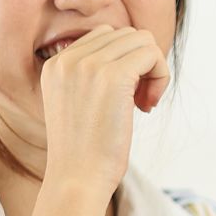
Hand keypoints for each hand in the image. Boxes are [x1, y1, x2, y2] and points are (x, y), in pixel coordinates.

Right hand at [38, 25, 170, 194]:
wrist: (77, 179)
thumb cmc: (84, 152)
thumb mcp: (78, 105)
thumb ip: (93, 78)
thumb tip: (136, 58)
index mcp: (56, 64)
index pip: (104, 37)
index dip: (125, 63)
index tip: (126, 98)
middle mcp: (68, 58)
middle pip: (125, 35)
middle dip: (141, 65)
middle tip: (140, 101)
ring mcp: (89, 65)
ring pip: (142, 41)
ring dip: (152, 69)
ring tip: (144, 103)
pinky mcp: (114, 76)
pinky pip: (152, 55)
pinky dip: (160, 76)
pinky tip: (148, 106)